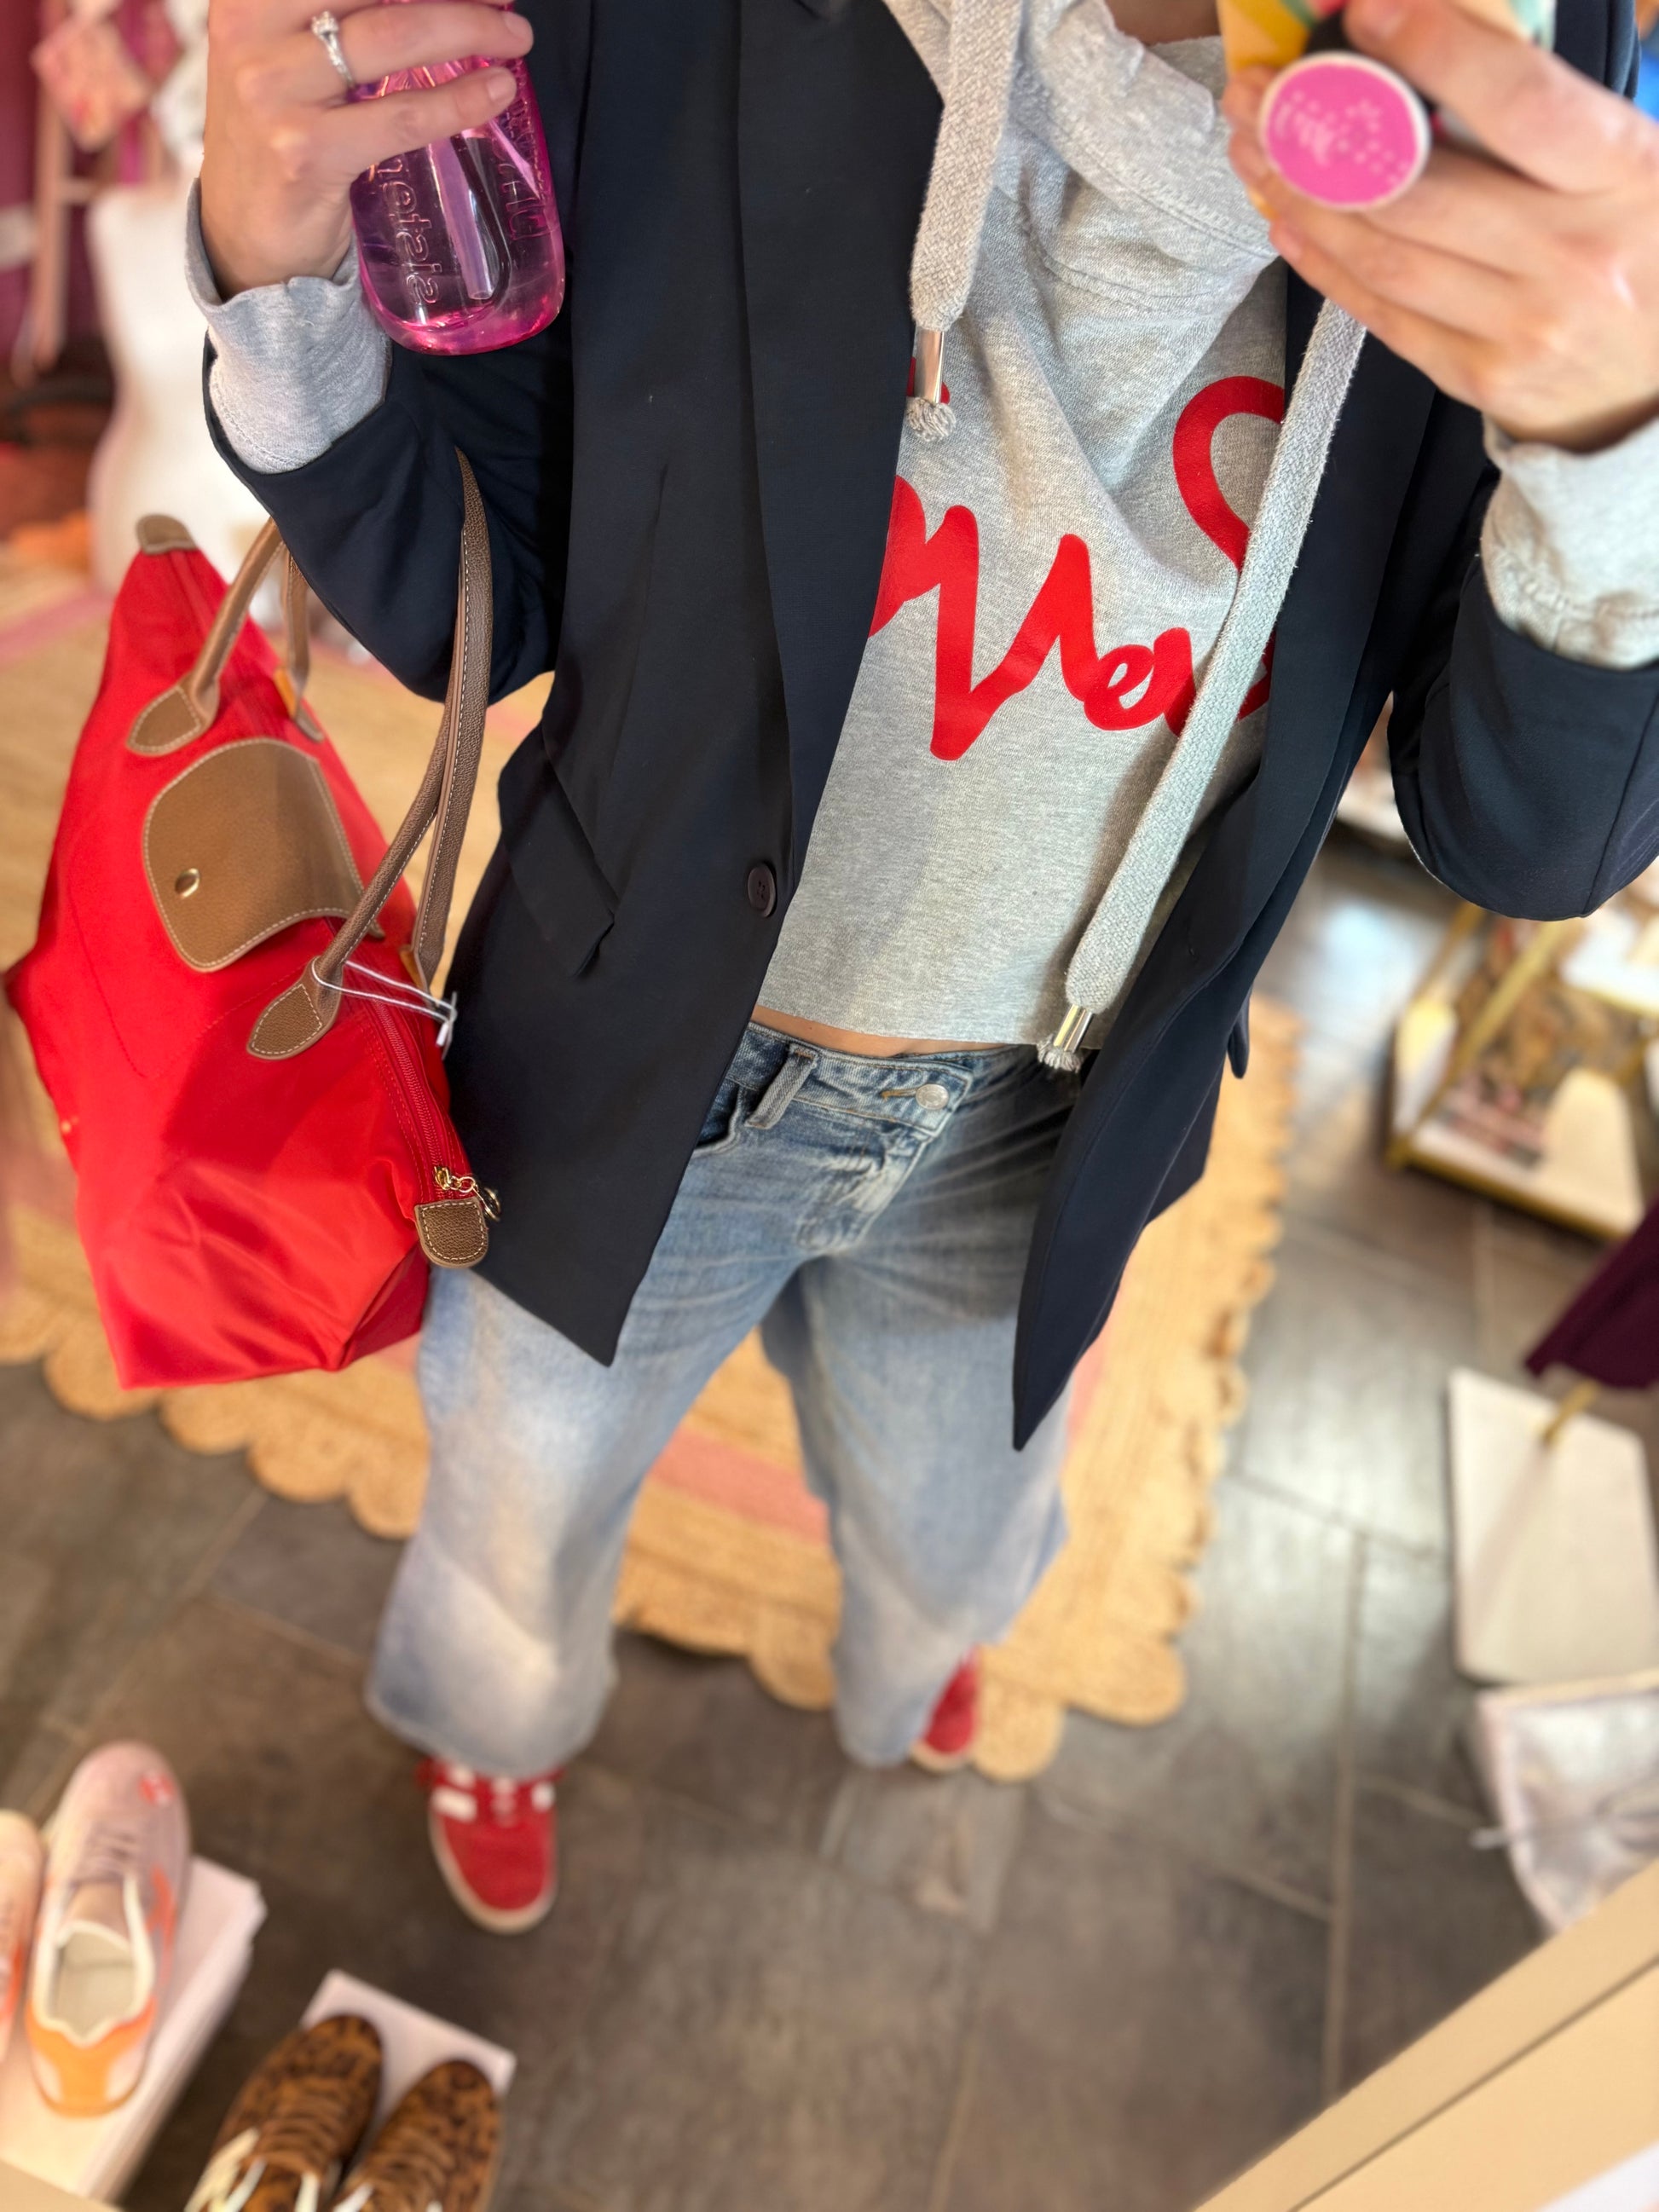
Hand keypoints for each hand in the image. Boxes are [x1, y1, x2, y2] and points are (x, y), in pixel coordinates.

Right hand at [200, 0, 533, 298]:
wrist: (242, 236)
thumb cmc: (280, 137)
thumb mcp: (290, 58)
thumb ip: (339, 20)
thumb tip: (438, 2)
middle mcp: (251, 27)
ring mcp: (274, 89)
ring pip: (393, 35)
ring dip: (468, 29)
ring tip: (514, 38)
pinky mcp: (305, 151)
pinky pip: (401, 116)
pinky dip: (458, 100)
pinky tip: (494, 92)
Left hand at [1222, 0, 1658, 451]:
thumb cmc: (1645, 248)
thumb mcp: (1630, 165)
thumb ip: (1549, 111)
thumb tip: (1438, 40)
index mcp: (1624, 175)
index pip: (1520, 102)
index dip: (1435, 52)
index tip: (1364, 12)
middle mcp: (1573, 254)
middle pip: (1420, 188)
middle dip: (1324, 134)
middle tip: (1262, 90)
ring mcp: (1522, 326)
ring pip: (1385, 254)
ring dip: (1303, 196)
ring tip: (1253, 146)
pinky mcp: (1478, 378)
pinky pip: (1382, 312)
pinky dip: (1324, 261)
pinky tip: (1284, 215)